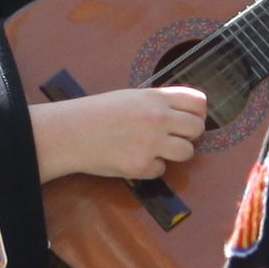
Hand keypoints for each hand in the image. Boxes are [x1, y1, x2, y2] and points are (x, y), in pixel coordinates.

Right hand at [29, 85, 207, 185]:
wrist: (70, 132)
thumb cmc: (96, 113)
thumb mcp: (130, 97)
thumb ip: (157, 103)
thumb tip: (182, 114)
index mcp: (155, 98)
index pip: (198, 102)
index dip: (198, 113)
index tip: (190, 119)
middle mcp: (158, 118)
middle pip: (197, 128)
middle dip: (189, 135)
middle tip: (174, 137)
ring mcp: (151, 143)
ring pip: (187, 152)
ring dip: (175, 153)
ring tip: (155, 149)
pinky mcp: (142, 166)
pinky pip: (162, 170)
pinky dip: (151, 167)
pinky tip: (133, 158)